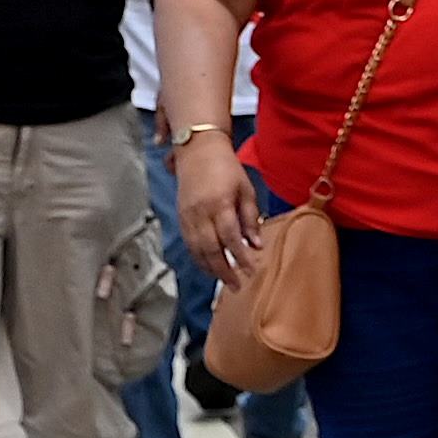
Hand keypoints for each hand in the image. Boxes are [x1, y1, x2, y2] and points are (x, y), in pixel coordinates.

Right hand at [175, 131, 263, 279]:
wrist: (197, 151)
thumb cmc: (226, 168)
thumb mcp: (246, 189)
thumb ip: (250, 218)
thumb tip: (256, 245)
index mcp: (219, 204)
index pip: (230, 237)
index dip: (240, 257)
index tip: (251, 271)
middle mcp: (200, 213)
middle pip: (211, 249)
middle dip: (224, 271)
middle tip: (237, 286)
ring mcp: (187, 216)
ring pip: (197, 250)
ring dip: (211, 268)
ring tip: (225, 281)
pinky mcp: (180, 217)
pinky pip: (189, 244)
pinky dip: (199, 258)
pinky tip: (209, 266)